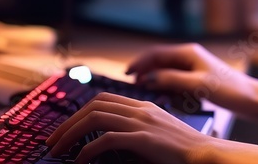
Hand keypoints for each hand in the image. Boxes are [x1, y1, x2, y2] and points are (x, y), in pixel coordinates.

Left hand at [45, 92, 213, 163]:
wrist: (206, 154)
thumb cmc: (182, 151)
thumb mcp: (157, 133)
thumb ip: (136, 130)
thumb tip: (107, 140)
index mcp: (143, 106)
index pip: (103, 99)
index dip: (79, 111)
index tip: (64, 128)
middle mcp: (140, 109)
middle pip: (93, 106)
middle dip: (67, 122)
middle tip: (51, 141)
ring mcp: (142, 122)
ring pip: (95, 118)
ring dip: (70, 134)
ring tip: (57, 150)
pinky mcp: (144, 138)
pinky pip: (107, 139)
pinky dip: (88, 149)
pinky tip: (80, 160)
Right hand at [126, 43, 257, 116]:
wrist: (253, 99)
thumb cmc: (230, 90)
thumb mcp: (198, 85)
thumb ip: (171, 80)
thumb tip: (148, 79)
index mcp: (189, 53)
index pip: (156, 53)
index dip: (139, 62)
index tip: (126, 73)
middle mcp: (190, 57)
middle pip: (160, 60)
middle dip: (145, 70)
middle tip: (131, 82)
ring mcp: (195, 67)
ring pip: (167, 70)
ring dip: (154, 77)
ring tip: (143, 88)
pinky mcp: (199, 79)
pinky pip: (176, 79)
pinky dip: (166, 84)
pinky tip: (163, 94)